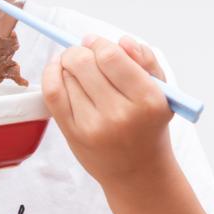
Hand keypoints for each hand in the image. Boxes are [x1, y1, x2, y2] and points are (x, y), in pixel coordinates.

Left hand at [43, 35, 175, 184]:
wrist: (137, 172)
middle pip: (83, 62)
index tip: (96, 43)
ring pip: (67, 74)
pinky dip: (51, 73)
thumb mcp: (162, 92)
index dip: (99, 43)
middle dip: (80, 50)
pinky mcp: (74, 135)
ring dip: (68, 64)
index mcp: (147, 100)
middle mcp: (120, 115)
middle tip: (84, 53)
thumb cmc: (148, 125)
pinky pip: (52, 93)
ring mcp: (94, 126)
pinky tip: (58, 70)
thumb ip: (146, 61)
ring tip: (78, 70)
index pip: (111, 56)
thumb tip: (122, 41)